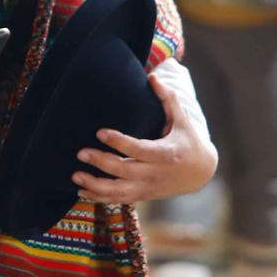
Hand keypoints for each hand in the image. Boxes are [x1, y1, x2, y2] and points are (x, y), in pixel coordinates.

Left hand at [71, 73, 216, 204]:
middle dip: (101, 163)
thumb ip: (167, 98)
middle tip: (80, 152)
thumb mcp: (182, 119)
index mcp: (166, 153)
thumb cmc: (188, 141)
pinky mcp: (143, 195)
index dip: (119, 142)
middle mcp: (155, 173)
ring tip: (75, 176)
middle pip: (124, 171)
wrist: (200, 173)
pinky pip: (119, 200)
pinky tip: (82, 190)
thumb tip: (152, 76)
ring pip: (119, 192)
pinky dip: (99, 198)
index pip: (139, 150)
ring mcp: (148, 187)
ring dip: (96, 186)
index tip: (100, 132)